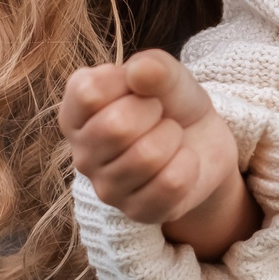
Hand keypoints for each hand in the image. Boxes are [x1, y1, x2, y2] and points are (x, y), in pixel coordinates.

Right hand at [59, 49, 251, 255]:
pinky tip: (181, 162)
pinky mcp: (138, 213)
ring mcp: (107, 189)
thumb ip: (154, 66)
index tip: (137, 87)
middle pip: (116, 127)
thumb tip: (140, 71)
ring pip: (147, 156)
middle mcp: (82, 155)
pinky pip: (171, 183)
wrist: (203, 144)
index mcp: (75, 114)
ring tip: (170, 138)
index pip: (88, 93)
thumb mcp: (168, 75)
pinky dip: (188, 165)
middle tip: (159, 114)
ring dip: (173, 138)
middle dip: (153, 111)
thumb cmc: (171, 104)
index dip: (125, 82)